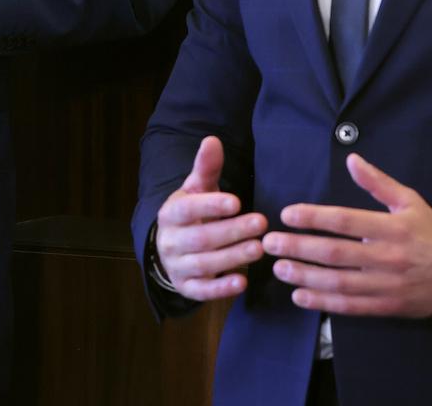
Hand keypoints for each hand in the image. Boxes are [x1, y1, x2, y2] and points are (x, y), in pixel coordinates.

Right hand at [154, 136, 267, 301]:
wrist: (172, 248)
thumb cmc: (192, 213)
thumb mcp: (197, 189)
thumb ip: (206, 167)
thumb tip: (212, 140)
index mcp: (170, 213)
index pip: (187, 209)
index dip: (211, 205)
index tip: (237, 201)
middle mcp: (169, 242)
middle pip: (200, 238)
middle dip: (231, 231)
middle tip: (261, 224)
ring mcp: (177, 267)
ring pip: (204, 264)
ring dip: (232, 257)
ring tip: (259, 248)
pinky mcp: (187, 287)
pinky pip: (203, 291)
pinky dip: (222, 289)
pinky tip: (243, 282)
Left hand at [262, 153, 431, 318]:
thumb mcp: (410, 201)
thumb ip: (378, 182)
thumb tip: (351, 159)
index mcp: (392, 227)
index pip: (345, 220)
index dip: (314, 217)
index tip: (287, 214)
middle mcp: (387, 257)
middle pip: (336, 253)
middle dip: (299, 247)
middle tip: (270, 243)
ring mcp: (387, 285)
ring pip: (338, 283)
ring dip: (304, 276)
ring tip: (279, 268)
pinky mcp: (388, 307)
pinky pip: (350, 307)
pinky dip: (323, 303)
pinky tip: (300, 296)